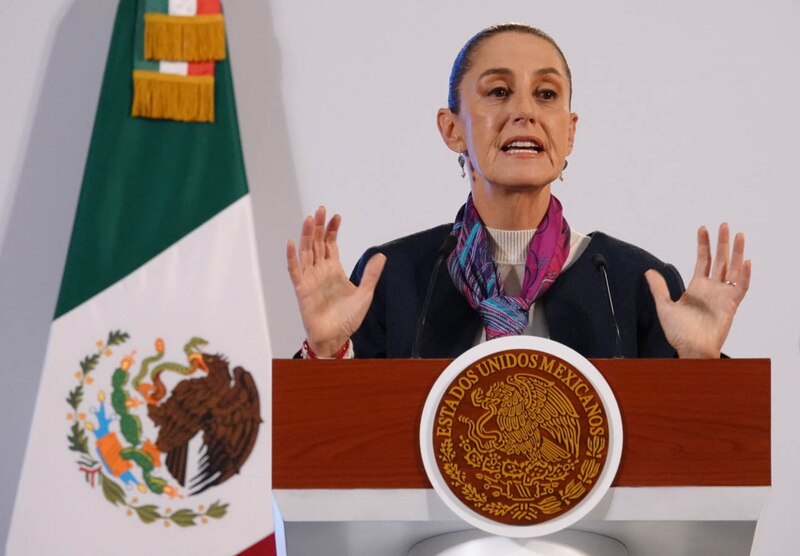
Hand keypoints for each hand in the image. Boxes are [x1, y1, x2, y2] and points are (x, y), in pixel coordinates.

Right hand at [287, 206, 385, 355]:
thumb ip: (370, 274)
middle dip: (319, 226)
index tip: (336, 216)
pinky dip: (292, 257)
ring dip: (307, 236)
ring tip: (309, 220)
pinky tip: (292, 244)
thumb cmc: (348, 318)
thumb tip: (381, 255)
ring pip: (306, 252)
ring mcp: (310, 278)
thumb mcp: (365, 294)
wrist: (336, 337)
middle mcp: (320, 271)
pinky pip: (294, 270)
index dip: (332, 230)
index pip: (331, 244)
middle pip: (317, 243)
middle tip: (321, 210)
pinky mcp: (302, 289)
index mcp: (334, 269)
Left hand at [645, 223, 750, 357]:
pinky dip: (745, 275)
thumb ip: (659, 288)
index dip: (703, 244)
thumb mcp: (664, 306)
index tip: (703, 229)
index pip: (703, 260)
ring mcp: (722, 295)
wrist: (690, 349)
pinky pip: (741, 287)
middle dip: (722, 242)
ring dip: (737, 252)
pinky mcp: (731, 305)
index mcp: (697, 286)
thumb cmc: (679, 333)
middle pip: (720, 260)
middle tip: (724, 225)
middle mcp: (711, 288)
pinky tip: (746, 262)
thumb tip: (649, 271)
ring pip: (733, 269)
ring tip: (738, 235)